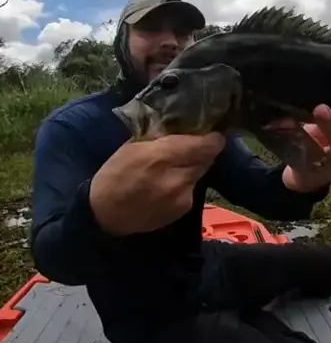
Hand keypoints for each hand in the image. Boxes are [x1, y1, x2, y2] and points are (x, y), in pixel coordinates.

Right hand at [89, 132, 224, 235]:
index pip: (207, 144)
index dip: (212, 137)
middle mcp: (179, 177)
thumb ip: (160, 136)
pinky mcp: (184, 209)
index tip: (209, 132)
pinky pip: (192, 188)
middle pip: (207, 158)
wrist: (105, 216)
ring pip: (200, 173)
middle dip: (201, 150)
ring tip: (175, 166)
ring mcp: (184, 196)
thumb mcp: (132, 146)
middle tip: (190, 146)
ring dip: (193, 166)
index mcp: (163, 156)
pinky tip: (169, 184)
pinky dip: (185, 183)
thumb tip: (182, 127)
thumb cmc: (114, 176)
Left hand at [281, 101, 330, 192]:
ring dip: (305, 136)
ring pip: (317, 153)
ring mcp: (326, 167)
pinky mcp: (306, 173)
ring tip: (291, 121)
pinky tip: (279, 126)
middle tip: (320, 108)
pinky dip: (287, 139)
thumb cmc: (326, 137)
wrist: (306, 171)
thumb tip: (317, 80)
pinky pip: (297, 158)